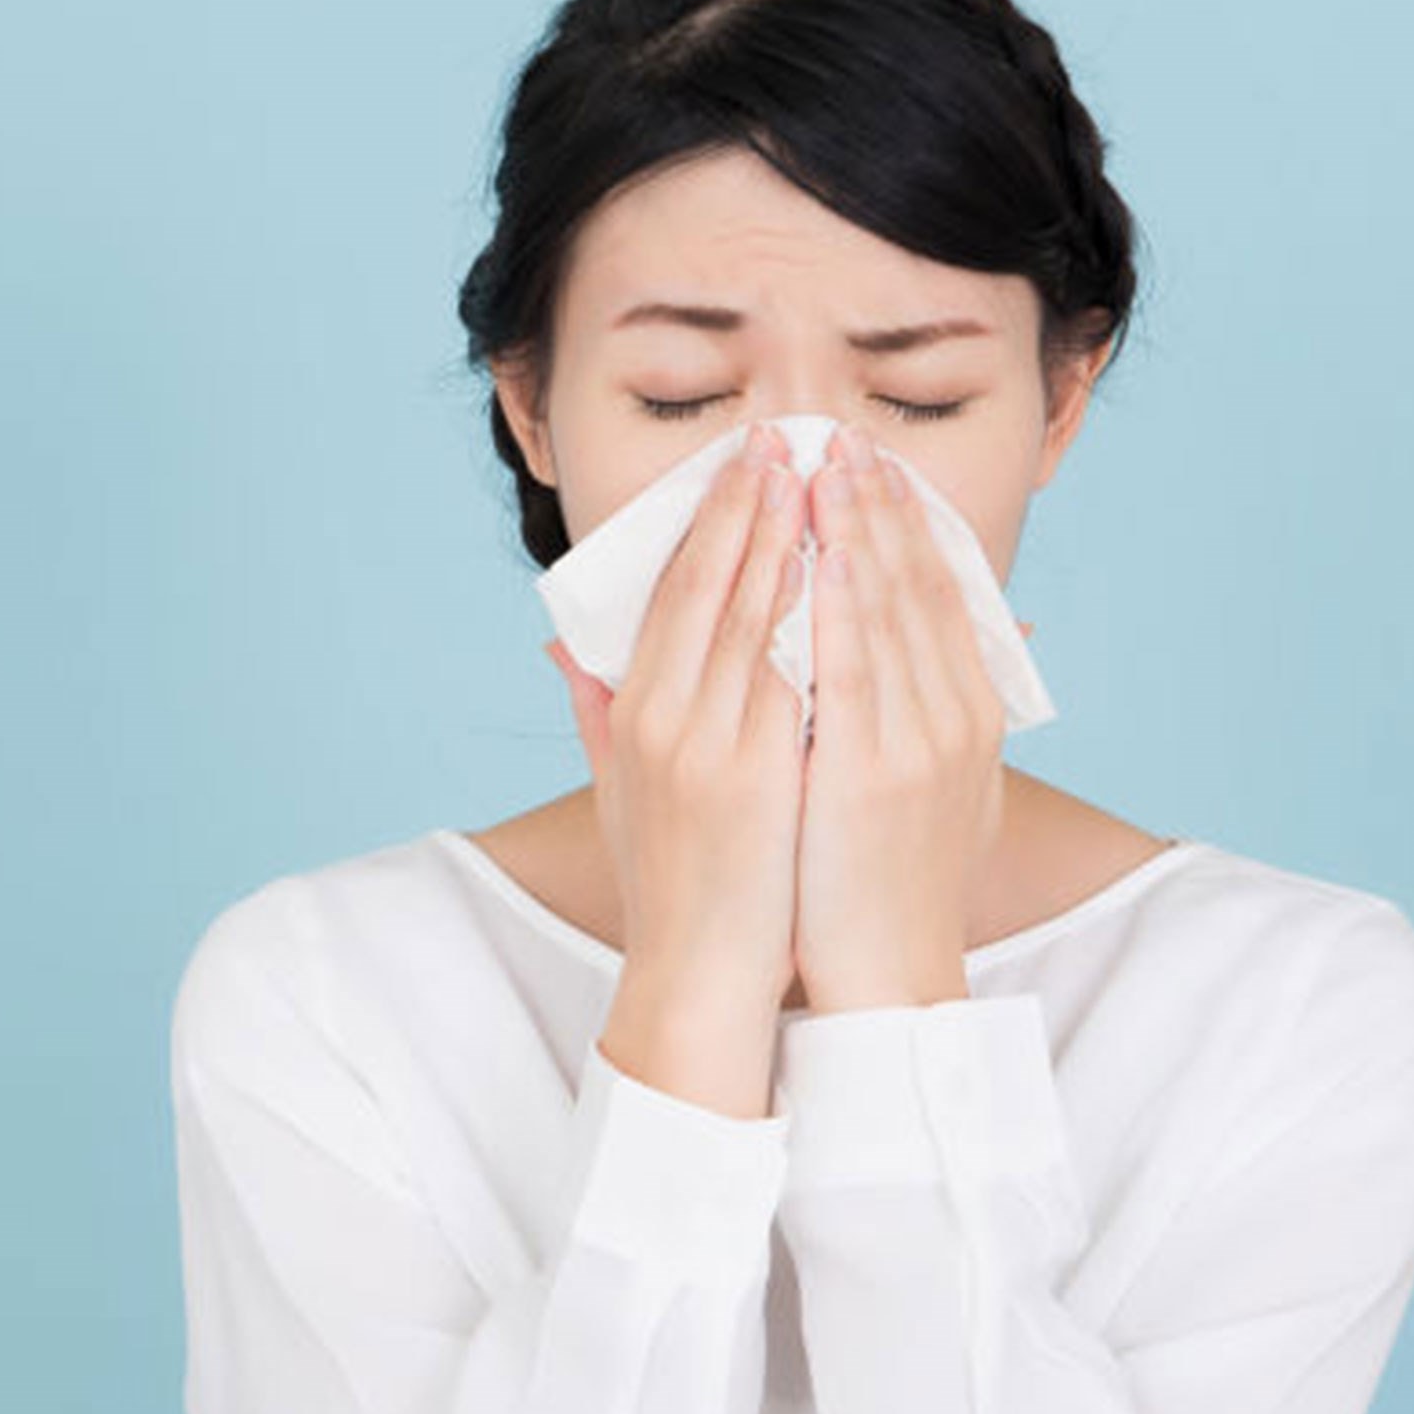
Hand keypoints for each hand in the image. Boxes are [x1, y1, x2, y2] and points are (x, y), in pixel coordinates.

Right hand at [545, 421, 809, 1021]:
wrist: (698, 975)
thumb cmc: (667, 881)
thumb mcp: (615, 790)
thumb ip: (593, 711)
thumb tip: (564, 650)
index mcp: (633, 712)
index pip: (676, 591)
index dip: (712, 520)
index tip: (745, 462)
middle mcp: (665, 717)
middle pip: (714, 586)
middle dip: (754, 505)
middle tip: (787, 438)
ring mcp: (713, 745)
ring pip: (759, 617)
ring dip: (793, 539)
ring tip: (825, 478)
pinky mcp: (761, 776)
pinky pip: (798, 674)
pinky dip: (822, 615)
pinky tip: (850, 567)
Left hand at [793, 426, 1006, 1010]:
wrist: (891, 977)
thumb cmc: (893, 885)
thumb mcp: (938, 794)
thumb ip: (930, 718)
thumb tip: (931, 668)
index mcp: (966, 717)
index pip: (938, 596)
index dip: (907, 526)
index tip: (876, 467)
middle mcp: (953, 718)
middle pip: (918, 587)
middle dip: (882, 506)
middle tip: (848, 436)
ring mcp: (917, 742)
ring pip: (889, 611)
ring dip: (859, 529)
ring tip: (831, 461)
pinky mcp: (872, 772)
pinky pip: (853, 669)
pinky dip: (842, 601)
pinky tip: (825, 547)